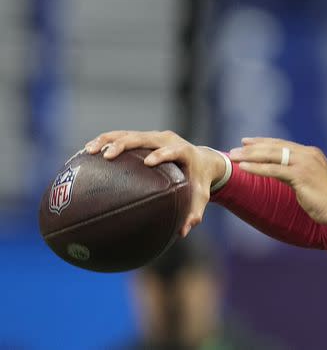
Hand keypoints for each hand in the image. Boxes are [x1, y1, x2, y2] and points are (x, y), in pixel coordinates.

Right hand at [84, 130, 226, 236]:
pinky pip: (121, 137)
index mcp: (183, 151)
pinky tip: (85, 154)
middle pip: (143, 137)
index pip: (172, 150)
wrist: (201, 160)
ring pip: (127, 134)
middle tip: (107, 156)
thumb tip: (182, 233)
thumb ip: (194, 213)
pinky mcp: (142, 138)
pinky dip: (104, 143)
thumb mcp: (201, 196)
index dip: (161, 154)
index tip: (149, 162)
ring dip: (107, 141)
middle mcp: (166, 139)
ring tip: (89, 151)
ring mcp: (152, 137)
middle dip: (124, 144)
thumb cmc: (199, 181)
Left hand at [229, 137, 326, 239]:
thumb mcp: (311, 181)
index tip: (247, 142)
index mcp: (311, 153)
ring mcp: (305, 163)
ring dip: (250, 156)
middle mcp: (308, 154)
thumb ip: (297, 173)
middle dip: (253, 147)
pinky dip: (256, 168)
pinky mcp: (300, 175)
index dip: (263, 142)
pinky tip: (243, 168)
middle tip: (235, 148)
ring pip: (272, 156)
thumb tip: (283, 174)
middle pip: (275, 147)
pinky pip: (273, 170)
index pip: (282, 144)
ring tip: (233, 157)